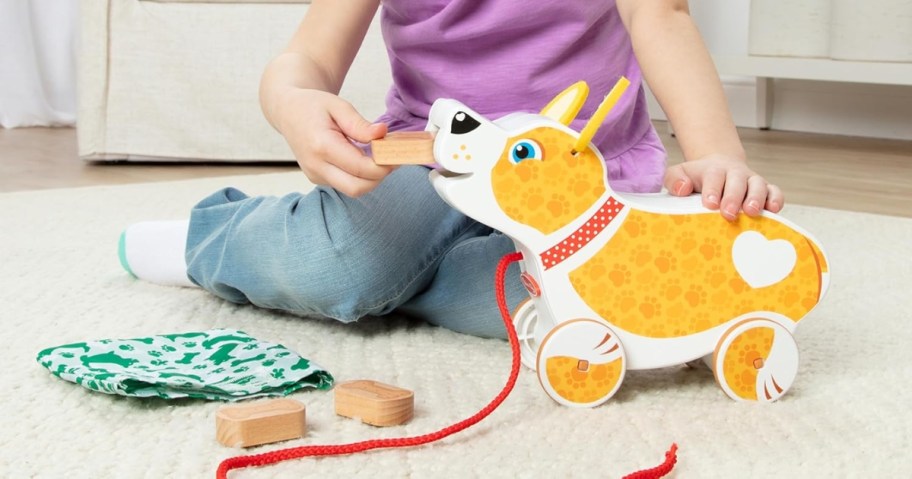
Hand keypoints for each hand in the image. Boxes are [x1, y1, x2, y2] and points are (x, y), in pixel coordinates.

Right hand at [271, 88, 392, 196]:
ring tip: (380, 157)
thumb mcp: (338, 105)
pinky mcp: (317, 178)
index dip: (383, 165)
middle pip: (357, 187)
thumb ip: (359, 124)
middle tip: (393, 159)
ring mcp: (315, 175)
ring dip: (371, 178)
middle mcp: (316, 166)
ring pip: (353, 189)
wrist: (288, 112)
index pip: (361, 168)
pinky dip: (360, 176)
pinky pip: (345, 184)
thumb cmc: (314, 105)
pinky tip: (364, 159)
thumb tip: (382, 134)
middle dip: (380, 177)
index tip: (397, 153)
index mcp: (321, 146)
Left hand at [663, 154, 783, 219]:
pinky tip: (773, 210)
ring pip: (759, 186)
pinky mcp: (765, 189)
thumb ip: (675, 179)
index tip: (709, 204)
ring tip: (751, 212)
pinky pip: (775, 192)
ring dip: (756, 198)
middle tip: (728, 213)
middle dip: (733, 197)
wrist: (718, 168)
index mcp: (714, 170)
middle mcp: (735, 173)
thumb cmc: (697, 177)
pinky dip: (776, 199)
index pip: (713, 177)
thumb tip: (682, 188)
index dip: (713, 190)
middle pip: (737, 181)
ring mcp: (752, 180)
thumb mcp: (680, 174)